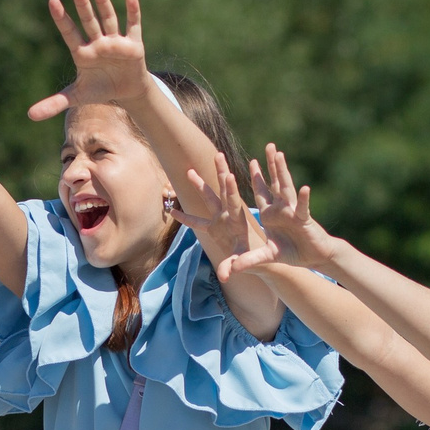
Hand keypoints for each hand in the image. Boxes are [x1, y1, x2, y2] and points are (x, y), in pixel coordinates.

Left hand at [25, 0, 148, 120]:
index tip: (53, 1)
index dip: (61, 18)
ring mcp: (115, 41)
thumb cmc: (100, 89)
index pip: (69, 32)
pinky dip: (133, 11)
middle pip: (89, 20)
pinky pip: (133, 25)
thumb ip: (54, 103)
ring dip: (103, 2)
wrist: (126, 92)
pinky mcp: (133, 45)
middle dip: (83, 4)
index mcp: (82, 52)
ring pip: (108, 18)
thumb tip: (29, 116)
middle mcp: (98, 42)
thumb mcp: (76, 97)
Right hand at [165, 144, 264, 276]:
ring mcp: (220, 220)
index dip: (230, 189)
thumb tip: (225, 275)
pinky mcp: (214, 229)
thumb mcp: (246, 262)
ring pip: (209, 199)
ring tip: (189, 171)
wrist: (257, 261)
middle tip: (218, 154)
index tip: (228, 174)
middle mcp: (229, 215)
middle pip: (223, 190)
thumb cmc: (256, 259)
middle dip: (221, 172)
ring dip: (200, 185)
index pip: (234, 202)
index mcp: (238, 220)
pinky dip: (185, 218)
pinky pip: (196, 222)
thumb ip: (235, 265)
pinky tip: (173, 211)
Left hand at [222, 145, 346, 276]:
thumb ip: (248, 260)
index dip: (254, 178)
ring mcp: (292, 212)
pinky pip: (302, 208)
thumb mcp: (266, 256)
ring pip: (286, 188)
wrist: (313, 257)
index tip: (248, 162)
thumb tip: (229, 271)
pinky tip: (305, 188)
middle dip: (269, 166)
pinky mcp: (303, 219)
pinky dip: (303, 199)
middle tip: (269, 146)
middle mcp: (279, 209)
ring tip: (279, 155)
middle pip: (272, 184)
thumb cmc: (290, 253)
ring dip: (282, 172)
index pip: (260, 193)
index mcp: (269, 214)